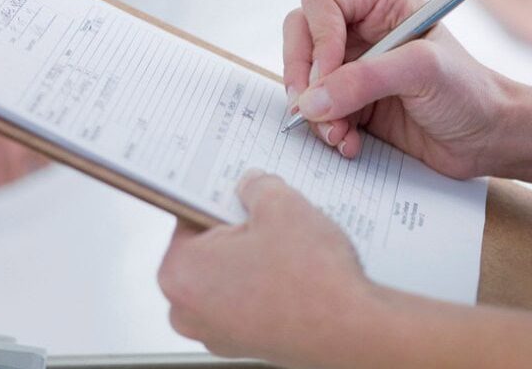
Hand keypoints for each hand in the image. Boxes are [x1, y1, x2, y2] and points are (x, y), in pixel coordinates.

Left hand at [158, 171, 375, 364]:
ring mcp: (216, 333)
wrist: (352, 330)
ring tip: (290, 249)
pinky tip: (296, 273)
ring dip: (254, 259)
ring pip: (230, 276)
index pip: (188, 216)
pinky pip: (248, 301)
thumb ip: (257, 186)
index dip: (221, 198)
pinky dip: (266, 285)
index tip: (238, 193)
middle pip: (208, 250)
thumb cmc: (311, 282)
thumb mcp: (282, 206)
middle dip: (238, 232)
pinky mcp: (245, 344)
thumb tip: (253, 186)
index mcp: (180, 272)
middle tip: (271, 220)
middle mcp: (187, 310)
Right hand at [282, 0, 519, 180]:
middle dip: (302, 75)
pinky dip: (327, 129)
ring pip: (305, 78)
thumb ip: (364, 80)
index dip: (317, 39)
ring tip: (340, 135)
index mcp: (383, 0)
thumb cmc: (469, 93)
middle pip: (301, 36)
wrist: (487, 138)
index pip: (322, 3)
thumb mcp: (421, 73)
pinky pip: (318, 110)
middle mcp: (363, 27)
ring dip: (315, 111)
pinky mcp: (353, 100)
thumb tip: (310, 100)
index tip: (324, 78)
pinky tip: (351, 143)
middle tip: (309, 109)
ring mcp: (355, 65)